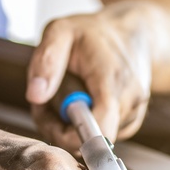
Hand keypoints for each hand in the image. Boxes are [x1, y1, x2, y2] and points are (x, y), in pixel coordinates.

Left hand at [25, 4, 152, 152]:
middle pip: (90, 138)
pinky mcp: (133, 120)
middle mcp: (130, 98)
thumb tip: (35, 97)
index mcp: (111, 78)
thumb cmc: (92, 32)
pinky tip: (83, 101)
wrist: (132, 32)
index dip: (72, 137)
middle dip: (60, 126)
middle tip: (47, 100)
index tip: (49, 119)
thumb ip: (46, 60)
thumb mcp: (61, 30)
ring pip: (94, 138)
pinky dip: (87, 125)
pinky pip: (103, 135)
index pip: (100, 127)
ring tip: (66, 94)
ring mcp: (134, 112)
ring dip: (71, 125)